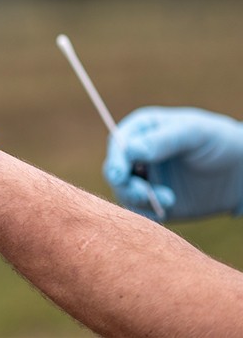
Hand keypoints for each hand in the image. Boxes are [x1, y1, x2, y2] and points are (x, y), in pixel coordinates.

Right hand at [104, 106, 242, 219]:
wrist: (242, 172)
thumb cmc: (218, 141)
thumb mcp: (194, 134)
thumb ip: (163, 140)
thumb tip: (129, 149)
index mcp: (142, 131)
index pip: (118, 144)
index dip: (115, 159)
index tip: (119, 174)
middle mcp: (138, 155)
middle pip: (115, 170)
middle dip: (124, 183)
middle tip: (143, 193)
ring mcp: (145, 180)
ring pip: (124, 193)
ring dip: (139, 199)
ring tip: (169, 200)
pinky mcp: (155, 202)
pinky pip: (140, 211)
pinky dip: (147, 214)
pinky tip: (168, 208)